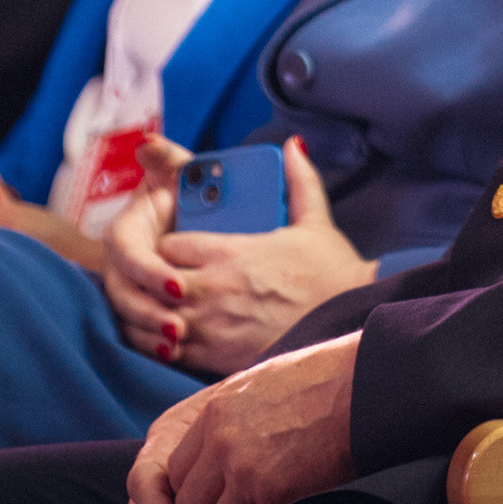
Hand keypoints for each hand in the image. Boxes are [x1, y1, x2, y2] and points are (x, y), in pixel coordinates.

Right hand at [99, 136, 194, 357]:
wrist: (194, 226)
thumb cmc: (185, 198)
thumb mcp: (181, 177)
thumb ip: (169, 160)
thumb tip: (149, 145)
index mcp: (126, 232)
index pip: (126, 252)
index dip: (148, 270)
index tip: (177, 283)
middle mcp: (119, 265)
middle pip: (123, 293)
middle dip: (148, 312)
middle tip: (179, 328)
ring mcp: (125, 291)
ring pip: (126, 318)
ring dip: (148, 333)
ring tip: (177, 344)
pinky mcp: (136, 315)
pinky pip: (135, 336)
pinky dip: (150, 348)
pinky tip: (173, 356)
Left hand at [127, 334, 359, 503]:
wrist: (366, 385)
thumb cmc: (327, 381)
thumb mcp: (263, 385)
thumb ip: (232, 418)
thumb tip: (219, 452)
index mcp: (215, 411)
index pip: (176, 471)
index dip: (197, 490)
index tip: (217, 498)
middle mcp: (221, 440)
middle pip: (187, 502)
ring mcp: (243, 467)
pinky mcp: (272, 491)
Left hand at [147, 139, 375, 373]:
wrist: (349, 325)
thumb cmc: (333, 275)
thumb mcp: (316, 222)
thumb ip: (299, 181)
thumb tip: (292, 146)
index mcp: (231, 251)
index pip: (168, 244)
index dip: (166, 246)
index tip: (176, 249)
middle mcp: (214, 287)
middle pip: (154, 280)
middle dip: (154, 278)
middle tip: (164, 279)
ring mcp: (212, 325)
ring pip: (156, 317)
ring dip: (155, 312)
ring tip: (163, 309)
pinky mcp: (217, 358)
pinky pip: (171, 352)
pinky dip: (166, 345)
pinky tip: (175, 338)